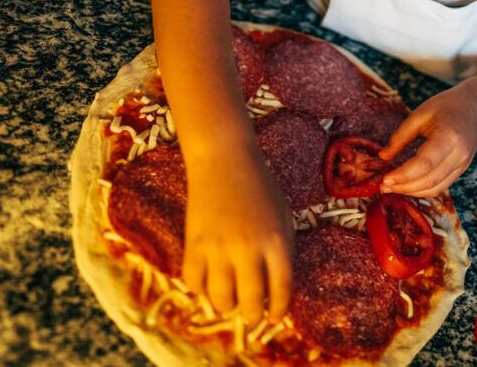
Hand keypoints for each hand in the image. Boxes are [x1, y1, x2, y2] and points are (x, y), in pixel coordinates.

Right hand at [182, 148, 293, 324]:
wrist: (223, 160)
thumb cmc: (259, 186)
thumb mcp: (283, 215)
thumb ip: (283, 250)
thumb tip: (276, 287)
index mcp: (276, 242)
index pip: (280, 290)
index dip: (278, 310)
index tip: (275, 317)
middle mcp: (248, 250)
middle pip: (250, 302)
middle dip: (252, 316)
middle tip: (251, 317)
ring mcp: (218, 249)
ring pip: (220, 298)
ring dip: (226, 306)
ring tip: (229, 302)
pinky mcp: (194, 244)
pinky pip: (193, 282)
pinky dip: (199, 289)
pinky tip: (207, 284)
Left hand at [379, 84, 476, 196]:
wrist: (476, 107)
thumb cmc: (447, 105)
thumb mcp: (420, 113)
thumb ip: (401, 136)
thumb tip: (383, 157)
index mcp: (449, 137)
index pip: (425, 164)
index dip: (403, 175)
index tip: (384, 179)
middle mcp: (459, 155)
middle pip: (429, 180)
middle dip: (404, 187)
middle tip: (382, 186)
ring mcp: (462, 165)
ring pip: (435, 188)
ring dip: (411, 192)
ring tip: (391, 187)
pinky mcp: (460, 170)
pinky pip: (440, 186)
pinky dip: (422, 189)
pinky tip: (406, 185)